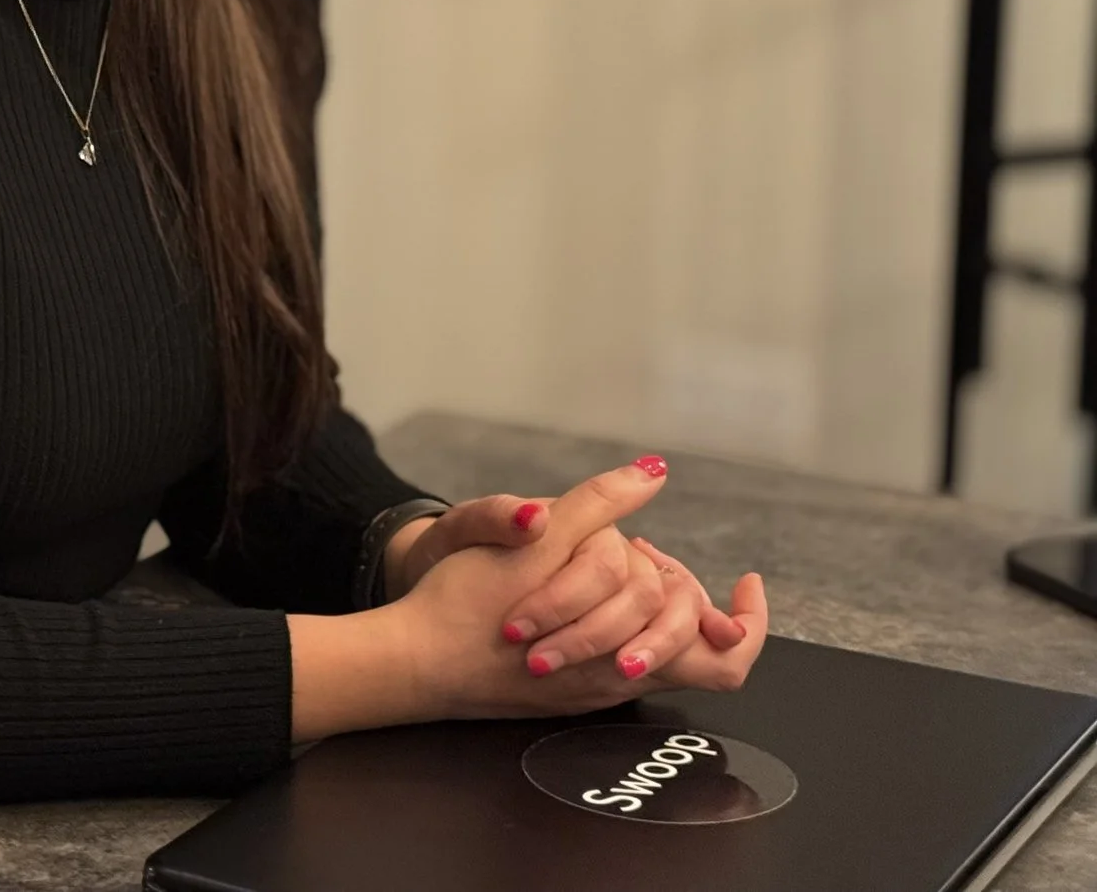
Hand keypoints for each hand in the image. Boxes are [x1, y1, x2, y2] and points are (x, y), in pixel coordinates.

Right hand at [387, 457, 760, 718]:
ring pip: (655, 656)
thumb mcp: (537, 539)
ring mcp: (592, 690)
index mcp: (630, 648)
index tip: (745, 581)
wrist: (413, 659)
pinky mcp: (562, 691)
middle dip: (687, 594)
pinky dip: (616, 622)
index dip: (749, 621)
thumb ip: (597, 505)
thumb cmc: (470, 604)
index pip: (727, 654)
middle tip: (657, 555)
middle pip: (698, 652)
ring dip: (647, 609)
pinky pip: (615, 659)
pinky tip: (580, 590)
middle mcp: (620, 680)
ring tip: (621, 563)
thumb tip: (651, 470)